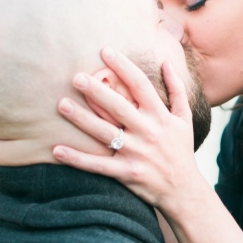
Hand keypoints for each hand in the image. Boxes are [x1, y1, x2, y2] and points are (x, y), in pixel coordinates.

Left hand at [53, 48, 204, 213]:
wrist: (185, 191)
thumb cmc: (182, 151)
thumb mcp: (185, 119)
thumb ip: (177, 90)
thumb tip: (166, 61)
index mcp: (161, 117)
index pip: (141, 85)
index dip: (123, 66)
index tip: (105, 51)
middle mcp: (148, 132)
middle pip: (119, 107)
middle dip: (97, 91)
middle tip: (76, 77)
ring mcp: (137, 153)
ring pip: (105, 133)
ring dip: (82, 119)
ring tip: (61, 104)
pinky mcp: (127, 173)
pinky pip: (98, 165)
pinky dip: (77, 159)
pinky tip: (57, 150)